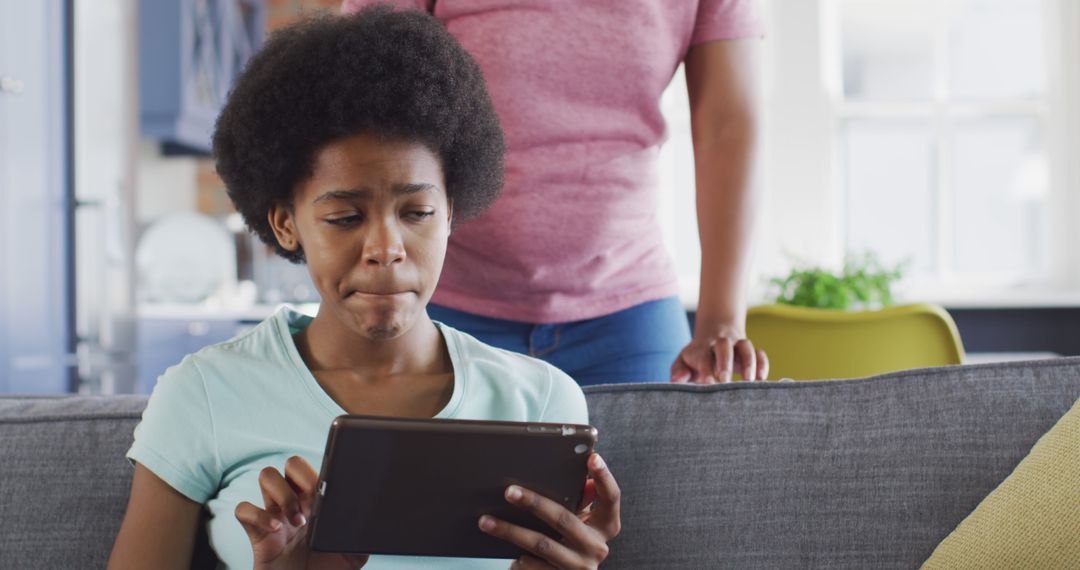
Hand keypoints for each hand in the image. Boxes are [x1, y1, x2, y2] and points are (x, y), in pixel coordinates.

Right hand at [235, 456, 368, 569]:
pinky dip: (258, 515)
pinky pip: (243, 509)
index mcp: (317, 502)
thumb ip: (359, 535)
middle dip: (300, 476)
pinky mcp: (256, 533)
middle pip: (290, 463)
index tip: (327, 491)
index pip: (316, 468)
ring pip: (267, 475)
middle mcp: (295, 502)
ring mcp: (274, 515)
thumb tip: (369, 518)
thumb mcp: (353, 554)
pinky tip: (276, 530)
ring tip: (297, 521)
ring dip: (283, 494)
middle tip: (312, 503)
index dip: (318, 471)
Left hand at [478, 453, 620, 568]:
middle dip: (534, 503)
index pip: (611, 497)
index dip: (604, 477)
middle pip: (565, 519)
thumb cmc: (572, 539)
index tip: (592, 456)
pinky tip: (500, 548)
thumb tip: (578, 468)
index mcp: (607, 525)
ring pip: (542, 544)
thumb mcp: (582, 519)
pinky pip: (534, 566)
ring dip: (510, 531)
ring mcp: (580, 567)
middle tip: (509, 491)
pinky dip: (517, 557)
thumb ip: (581, 498)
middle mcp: (597, 547)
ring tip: (486, 521)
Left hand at [670, 322, 767, 382]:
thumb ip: (679, 371)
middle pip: (724, 346)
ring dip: (749, 362)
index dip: (705, 369)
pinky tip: (762, 378)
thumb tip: (676, 380)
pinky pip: (759, 352)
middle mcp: (720, 343)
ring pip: (745, 346)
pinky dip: (762, 363)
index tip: (708, 383)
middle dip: (725, 362)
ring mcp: (736, 345)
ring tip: (750, 381)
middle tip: (725, 379)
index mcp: (701, 348)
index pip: (703, 357)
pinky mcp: (749, 350)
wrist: (714, 334)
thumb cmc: (696, 357)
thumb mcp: (683, 362)